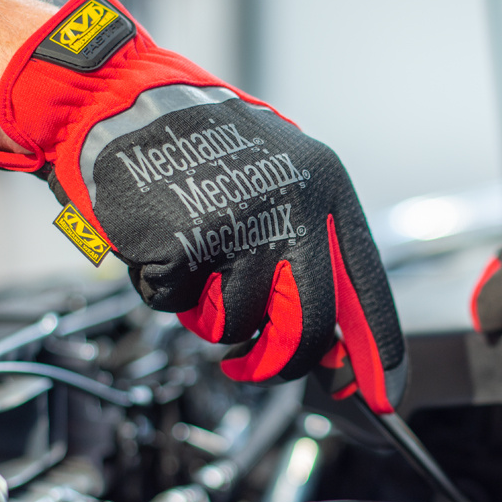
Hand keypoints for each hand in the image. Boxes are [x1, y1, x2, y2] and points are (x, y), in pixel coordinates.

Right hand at [0, 0, 405, 411]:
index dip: (378, 353)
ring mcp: (241, 222)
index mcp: (328, 193)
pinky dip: (165, 292)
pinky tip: (161, 247)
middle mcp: (295, 205)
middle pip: (309, 325)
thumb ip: (311, 253)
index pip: (368, 291)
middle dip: (279, 361)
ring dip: (210, 315)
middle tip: (253, 364)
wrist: (121, 102)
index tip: (381, 398)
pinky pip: (178, 304)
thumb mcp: (282, 182)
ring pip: (239, 322)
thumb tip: (337, 342)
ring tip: (196, 268)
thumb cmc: (202, 151)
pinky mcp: (186, 239)